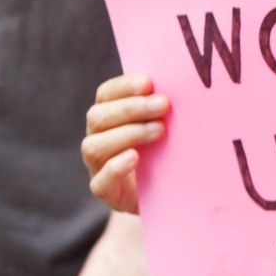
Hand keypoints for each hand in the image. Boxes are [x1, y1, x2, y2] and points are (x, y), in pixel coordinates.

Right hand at [83, 74, 168, 215]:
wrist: (170, 193)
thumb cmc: (169, 151)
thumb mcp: (168, 126)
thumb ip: (165, 108)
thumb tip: (182, 84)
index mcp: (109, 116)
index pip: (106, 94)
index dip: (124, 86)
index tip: (149, 82)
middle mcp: (97, 138)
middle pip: (98, 117)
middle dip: (131, 108)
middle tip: (164, 104)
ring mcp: (97, 167)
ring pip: (94, 147)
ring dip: (128, 134)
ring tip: (160, 130)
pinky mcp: (106, 192)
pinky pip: (101, 182)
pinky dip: (116, 167)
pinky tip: (135, 157)